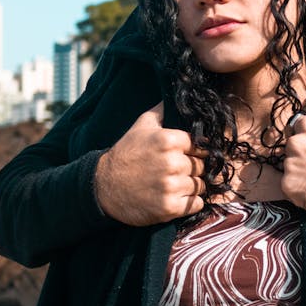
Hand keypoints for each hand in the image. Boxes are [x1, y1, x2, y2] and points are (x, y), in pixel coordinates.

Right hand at [94, 103, 204, 225]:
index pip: (201, 145)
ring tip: (174, 184)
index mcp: (168, 140)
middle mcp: (172, 163)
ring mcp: (171, 186)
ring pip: (200, 185)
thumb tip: (178, 98)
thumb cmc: (125, 154)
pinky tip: (176, 197)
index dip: (195, 150)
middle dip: (193, 169)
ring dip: (191, 186)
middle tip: (177, 171)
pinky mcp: (170, 207)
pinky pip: (197, 204)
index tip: (186, 155)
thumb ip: (162, 111)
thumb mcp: (141, 126)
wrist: (103, 187)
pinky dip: (191, 202)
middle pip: (202, 166)